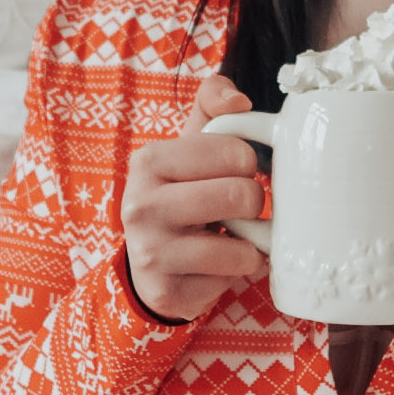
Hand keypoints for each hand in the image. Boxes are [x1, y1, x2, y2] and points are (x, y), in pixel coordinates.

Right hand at [119, 74, 268, 322]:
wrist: (150, 256)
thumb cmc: (182, 189)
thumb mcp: (191, 143)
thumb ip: (213, 105)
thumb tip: (239, 101)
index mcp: (149, 161)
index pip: (234, 151)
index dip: (249, 162)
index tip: (237, 170)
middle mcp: (141, 206)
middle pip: (241, 196)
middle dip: (253, 201)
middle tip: (238, 206)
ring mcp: (150, 253)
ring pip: (241, 247)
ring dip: (249, 242)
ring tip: (230, 235)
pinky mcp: (166, 292)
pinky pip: (231, 281)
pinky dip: (235, 272)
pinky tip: (216, 264)